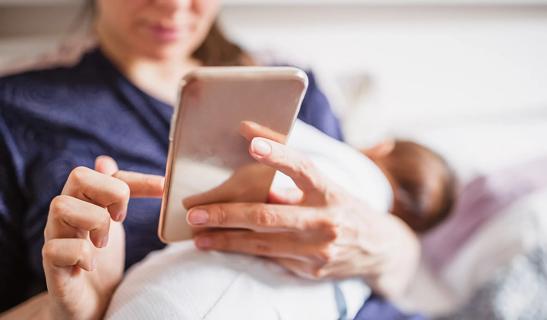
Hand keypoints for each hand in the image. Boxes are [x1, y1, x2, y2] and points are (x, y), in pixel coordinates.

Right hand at [42, 156, 162, 319]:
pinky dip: (80, 255)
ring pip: (60, 205)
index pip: (106, 173)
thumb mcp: (112, 224)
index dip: (137, 178)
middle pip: (78, 175)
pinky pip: (55, 247)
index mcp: (85, 203)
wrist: (89, 305)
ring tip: (103, 244)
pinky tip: (90, 265)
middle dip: (110, 192)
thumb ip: (112, 195)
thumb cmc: (100, 263)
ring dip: (94, 221)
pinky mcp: (51, 265)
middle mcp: (67, 215)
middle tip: (121, 217)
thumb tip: (105, 161)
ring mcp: (56, 237)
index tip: (164, 188)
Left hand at [187, 135, 419, 296]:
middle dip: (226, 214)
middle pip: (268, 216)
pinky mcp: (311, 270)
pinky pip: (271, 259)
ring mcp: (319, 250)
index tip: (251, 142)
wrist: (379, 250)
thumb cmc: (345, 209)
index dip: (277, 154)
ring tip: (198, 235)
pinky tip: (221, 248)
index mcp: (331, 192)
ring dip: (225, 240)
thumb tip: (250, 168)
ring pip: (262, 243)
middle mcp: (327, 221)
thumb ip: (293, 184)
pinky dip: (243, 252)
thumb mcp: (328, 190)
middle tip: (194, 212)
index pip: (303, 168)